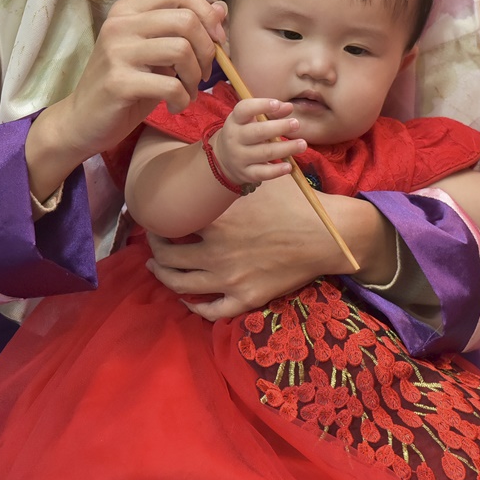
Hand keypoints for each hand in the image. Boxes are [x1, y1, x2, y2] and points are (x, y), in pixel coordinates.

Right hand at [28, 0, 227, 192]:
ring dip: (196, 77)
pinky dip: (182, 99)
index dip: (207, 13)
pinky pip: (170, 85)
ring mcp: (117, 52)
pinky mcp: (118, 82)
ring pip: (181, 50)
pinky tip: (175, 105)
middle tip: (203, 73)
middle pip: (186, 20)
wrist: (83, 119)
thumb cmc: (125, 84)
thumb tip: (220, 7)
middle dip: (207, 49)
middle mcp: (120, 25)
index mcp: (128, 10)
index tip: (216, 40)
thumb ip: (183, 30)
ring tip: (189, 91)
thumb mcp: (156, 53)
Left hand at [145, 175, 366, 319]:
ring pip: (180, 285)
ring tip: (157, 268)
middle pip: (167, 257)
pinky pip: (211, 310)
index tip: (155, 218)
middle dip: (154, 249)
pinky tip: (188, 299)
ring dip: (163, 276)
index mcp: (216, 223)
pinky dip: (194, 306)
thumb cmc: (295, 204)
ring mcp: (229, 280)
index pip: (171, 225)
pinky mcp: (245, 298)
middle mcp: (215, 253)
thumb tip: (211, 169)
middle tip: (153, 243)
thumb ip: (229, 182)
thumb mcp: (258, 183)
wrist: (326, 236)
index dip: (157, 222)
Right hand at [211, 98, 305, 187]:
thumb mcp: (251, 119)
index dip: (261, 105)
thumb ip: (271, 112)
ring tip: (302, 144)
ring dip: (285, 149)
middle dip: (279, 128)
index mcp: (236, 120)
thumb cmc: (244, 133)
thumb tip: (289, 107)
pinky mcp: (246, 173)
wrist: (224, 159)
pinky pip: (263, 173)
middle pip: (257, 132)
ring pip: (264, 153)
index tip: (277, 104)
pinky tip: (289, 166)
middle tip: (296, 124)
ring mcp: (239, 157)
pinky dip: (277, 171)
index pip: (244, 109)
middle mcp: (235, 138)